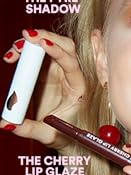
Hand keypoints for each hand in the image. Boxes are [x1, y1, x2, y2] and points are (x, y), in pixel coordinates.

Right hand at [1, 29, 84, 149]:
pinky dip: (25, 52)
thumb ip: (29, 129)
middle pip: (65, 46)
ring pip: (51, 47)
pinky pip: (38, 56)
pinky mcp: (48, 73)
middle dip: (45, 38)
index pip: (71, 63)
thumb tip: (6, 124)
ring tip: (13, 52)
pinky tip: (12, 57)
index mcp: (79, 88)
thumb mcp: (49, 135)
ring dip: (32, 43)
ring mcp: (60, 73)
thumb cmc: (66, 136)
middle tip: (25, 37)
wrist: (69, 137)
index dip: (57, 52)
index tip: (42, 44)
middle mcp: (72, 76)